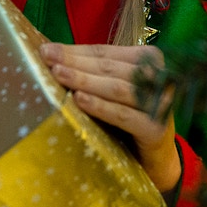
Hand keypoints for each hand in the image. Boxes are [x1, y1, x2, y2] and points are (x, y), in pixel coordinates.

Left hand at [39, 42, 180, 191]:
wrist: (156, 156)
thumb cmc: (130, 115)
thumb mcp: (116, 89)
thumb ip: (97, 72)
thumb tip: (54, 56)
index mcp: (149, 60)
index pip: (106, 52)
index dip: (76, 50)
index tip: (47, 49)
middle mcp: (158, 77)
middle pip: (109, 68)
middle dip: (76, 62)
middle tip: (47, 58)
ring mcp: (159, 103)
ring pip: (116, 88)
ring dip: (85, 81)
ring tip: (59, 75)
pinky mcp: (154, 129)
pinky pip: (123, 115)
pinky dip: (100, 106)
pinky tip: (79, 100)